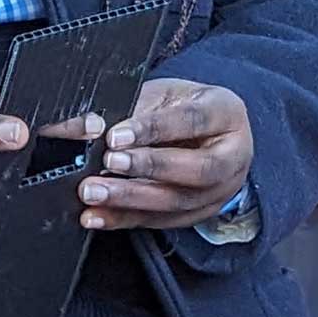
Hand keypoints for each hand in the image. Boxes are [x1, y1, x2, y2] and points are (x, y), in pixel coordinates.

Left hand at [78, 78, 251, 232]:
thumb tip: (84, 127)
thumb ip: (128, 108)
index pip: (191, 120)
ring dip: (130, 199)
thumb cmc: (182, 108)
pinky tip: (98, 216)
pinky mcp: (199, 214)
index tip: (115, 136)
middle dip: (146, 168)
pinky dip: (124, 219)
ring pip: (177, 201)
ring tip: (94, 193)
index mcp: (227, 113)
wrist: (205, 133)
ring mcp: (220, 191)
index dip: (152, 129)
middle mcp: (233, 155)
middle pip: (195, 168)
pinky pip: (161, 221)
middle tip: (107, 163)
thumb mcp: (162, 95)